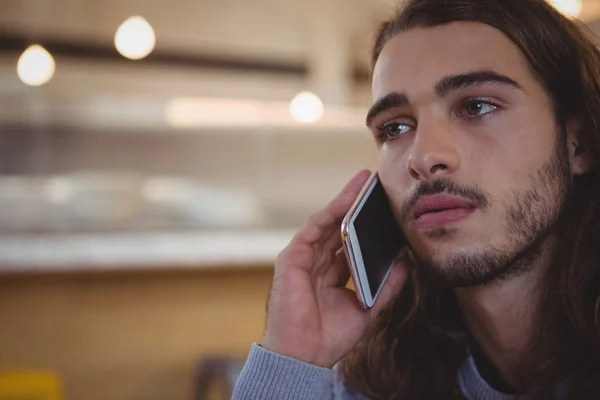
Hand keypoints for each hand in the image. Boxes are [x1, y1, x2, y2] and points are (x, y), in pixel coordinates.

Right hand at [262, 170, 410, 367]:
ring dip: (344, 201)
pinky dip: (329, 214)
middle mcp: (316, 262)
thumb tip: (406, 264)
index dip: (364, 222)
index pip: (348, 241)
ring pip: (326, 222)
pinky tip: (346, 201)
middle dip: (355, 203)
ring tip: (363, 183)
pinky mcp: (292, 258)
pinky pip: (313, 230)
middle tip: (373, 182)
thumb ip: (385, 287)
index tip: (383, 204)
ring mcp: (303, 259)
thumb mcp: (367, 309)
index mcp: (331, 273)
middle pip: (338, 226)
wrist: (304, 357)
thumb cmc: (329, 337)